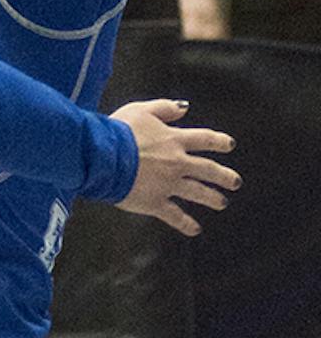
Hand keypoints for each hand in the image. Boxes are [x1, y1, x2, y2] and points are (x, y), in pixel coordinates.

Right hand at [110, 98, 237, 235]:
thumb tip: (184, 108)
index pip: (204, 139)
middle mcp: (176, 163)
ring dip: (212, 198)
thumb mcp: (141, 109)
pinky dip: (186, 224)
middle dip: (224, 176)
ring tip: (222, 203)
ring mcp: (168, 184)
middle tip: (235, 182)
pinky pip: (175, 216)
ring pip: (198, 193)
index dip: (219, 142)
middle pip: (208, 169)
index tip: (229, 145)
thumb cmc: (118, 131)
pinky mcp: (155, 202)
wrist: (103, 156)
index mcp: (173, 140)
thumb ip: (164, 107)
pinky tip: (195, 229)